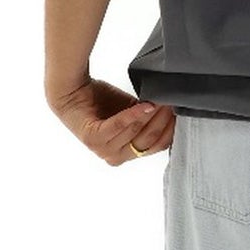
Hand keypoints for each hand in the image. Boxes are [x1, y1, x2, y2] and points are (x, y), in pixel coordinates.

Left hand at [49, 77, 177, 166]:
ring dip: (152, 114)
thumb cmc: (100, 102)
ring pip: (136, 132)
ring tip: (162, 100)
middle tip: (172, 104)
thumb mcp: (129, 114)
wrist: (71, 92)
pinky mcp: (93, 136)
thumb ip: (146, 120)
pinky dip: (134, 114)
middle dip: (163, 121)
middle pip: (147, 140)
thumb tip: (173, 114)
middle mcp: (113, 157)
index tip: (178, 114)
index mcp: (125, 155)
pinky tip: (146, 104)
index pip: (155, 148)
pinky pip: (119, 125)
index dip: (169, 130)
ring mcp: (101, 148)